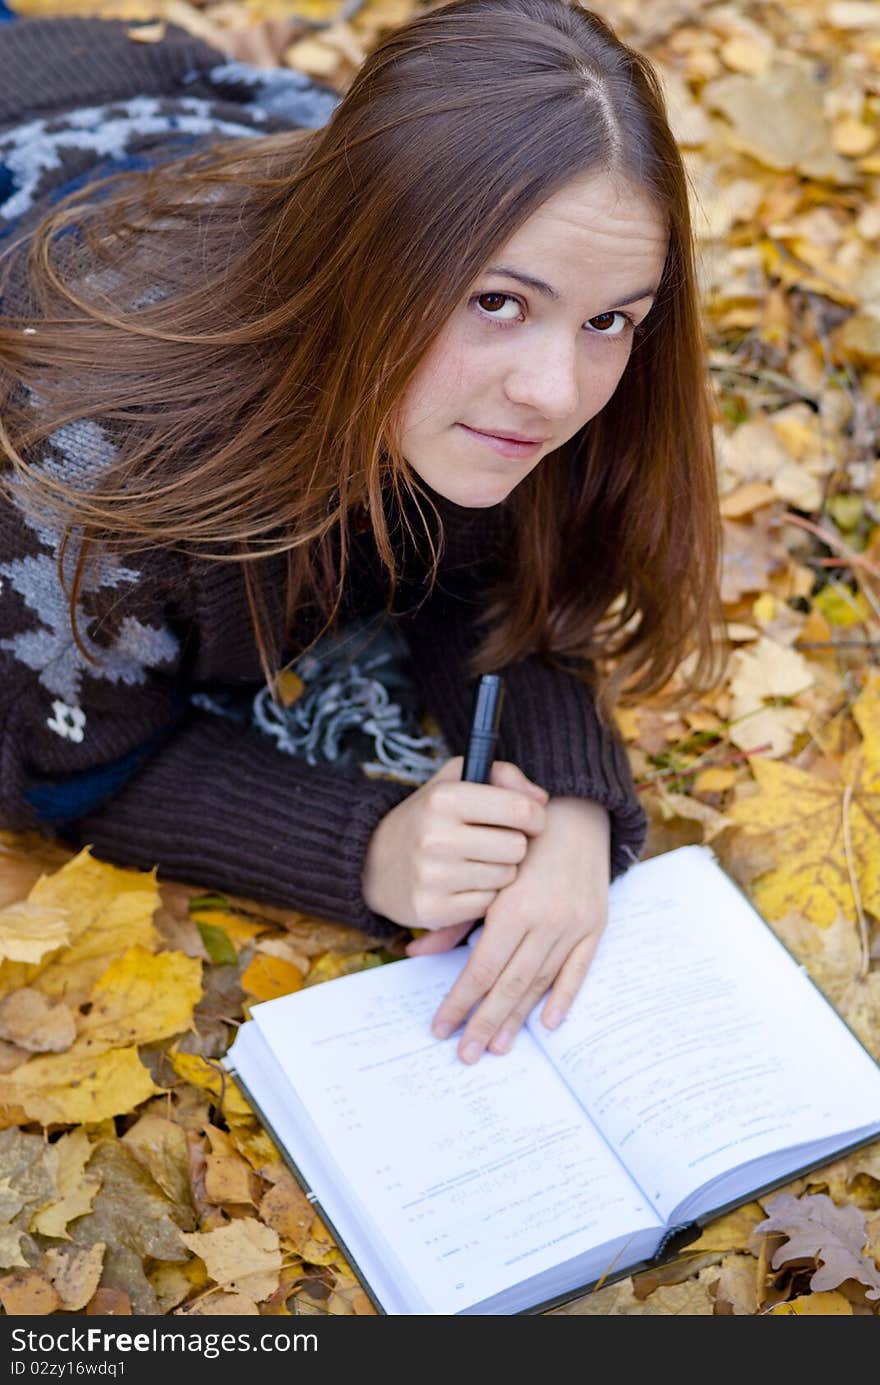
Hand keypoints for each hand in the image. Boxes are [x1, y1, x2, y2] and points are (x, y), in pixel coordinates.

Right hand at [362, 755, 547, 928]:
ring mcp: (432, 876)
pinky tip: (464, 884)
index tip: (529, 820)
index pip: (520, 809)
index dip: (535, 816)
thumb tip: (540, 798)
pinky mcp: (432, 910)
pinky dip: (483, 896)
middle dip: (513, 845)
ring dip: (499, 871)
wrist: (373, 862)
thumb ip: (502, 775)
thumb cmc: (427, 817)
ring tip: (477, 862)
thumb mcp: (455, 780)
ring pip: (505, 877)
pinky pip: (487, 905)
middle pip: (517, 847)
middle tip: (495, 843)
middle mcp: (436, 836)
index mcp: (444, 798)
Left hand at [420, 797, 609, 1062]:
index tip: (442, 1027)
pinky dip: (565, 998)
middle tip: (466, 1055)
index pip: (481, 969)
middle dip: (484, 1023)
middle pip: (510, 985)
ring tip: (499, 1047)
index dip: (460, 1002)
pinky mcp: (595, 925)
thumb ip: (453, 916)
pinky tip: (548, 1023)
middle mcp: (546, 921)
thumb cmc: (518, 836)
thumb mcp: (481, 870)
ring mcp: (574, 925)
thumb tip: (416, 952)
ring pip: (542, 983)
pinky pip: (579, 970)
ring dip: (518, 1019)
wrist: (575, 810)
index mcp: (513, 906)